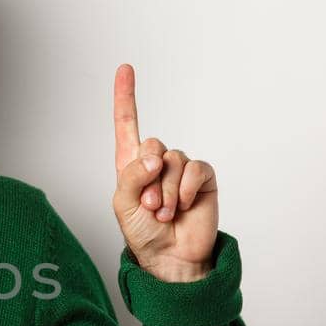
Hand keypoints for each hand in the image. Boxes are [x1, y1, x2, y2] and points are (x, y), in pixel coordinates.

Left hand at [111, 63, 219, 281]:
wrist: (170, 257)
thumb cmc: (142, 233)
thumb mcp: (123, 204)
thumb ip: (132, 175)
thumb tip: (156, 157)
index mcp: (132, 165)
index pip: (127, 124)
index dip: (125, 96)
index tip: (125, 68)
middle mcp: (157, 162)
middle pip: (153, 144)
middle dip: (148, 178)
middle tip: (150, 206)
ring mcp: (181, 169)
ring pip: (173, 160)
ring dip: (166, 191)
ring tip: (164, 213)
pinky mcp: (202, 178)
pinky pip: (195, 169)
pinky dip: (185, 189)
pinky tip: (183, 206)